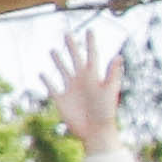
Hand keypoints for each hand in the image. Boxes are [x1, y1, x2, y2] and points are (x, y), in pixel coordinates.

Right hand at [51, 30, 126, 152]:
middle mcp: (81, 80)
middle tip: (67, 33)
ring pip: (63, 70)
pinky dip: (47, 81)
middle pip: (75, 58)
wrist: (95, 131)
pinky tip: (42, 74)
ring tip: (53, 51)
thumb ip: (113, 74)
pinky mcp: (61, 100)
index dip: (90, 43)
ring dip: (58, 61)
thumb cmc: (105, 112)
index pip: (92, 55)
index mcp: (93, 76)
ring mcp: (71, 89)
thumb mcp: (110, 91)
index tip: (90, 30)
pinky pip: (52, 87)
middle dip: (72, 46)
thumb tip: (119, 56)